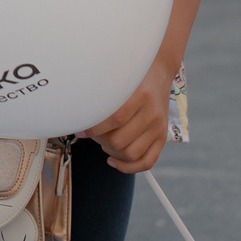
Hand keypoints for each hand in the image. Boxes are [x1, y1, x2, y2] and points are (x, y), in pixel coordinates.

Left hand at [82, 55, 172, 173]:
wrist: (158, 73)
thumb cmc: (131, 77)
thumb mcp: (118, 79)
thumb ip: (101, 93)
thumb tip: (78, 113)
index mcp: (140, 95)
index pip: (114, 119)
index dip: (93, 129)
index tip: (80, 129)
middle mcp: (152, 113)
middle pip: (119, 140)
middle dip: (99, 140)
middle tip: (92, 133)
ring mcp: (159, 127)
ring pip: (130, 154)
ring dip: (111, 152)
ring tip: (103, 141)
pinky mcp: (162, 138)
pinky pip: (146, 161)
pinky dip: (127, 167)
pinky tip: (112, 159)